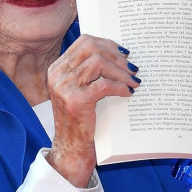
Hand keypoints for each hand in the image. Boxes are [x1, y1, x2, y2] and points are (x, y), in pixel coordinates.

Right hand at [45, 34, 139, 186]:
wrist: (71, 148)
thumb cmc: (81, 118)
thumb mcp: (80, 89)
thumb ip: (90, 71)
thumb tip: (121, 53)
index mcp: (57, 68)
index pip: (84, 42)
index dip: (107, 44)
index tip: (124, 52)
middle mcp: (57, 74)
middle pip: (91, 48)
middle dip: (116, 55)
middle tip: (132, 66)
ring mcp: (64, 87)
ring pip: (98, 64)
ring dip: (121, 71)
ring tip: (134, 80)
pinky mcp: (75, 101)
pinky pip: (103, 85)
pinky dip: (120, 86)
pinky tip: (128, 92)